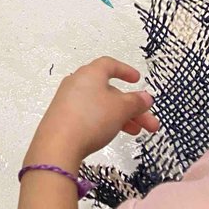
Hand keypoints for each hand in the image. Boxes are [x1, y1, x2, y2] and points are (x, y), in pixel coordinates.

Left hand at [24, 57, 158, 169]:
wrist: (58, 144)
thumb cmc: (92, 118)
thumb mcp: (120, 109)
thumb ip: (135, 102)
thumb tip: (146, 97)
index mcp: (90, 73)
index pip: (109, 65)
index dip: (125, 70)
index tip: (137, 79)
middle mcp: (78, 82)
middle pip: (109, 90)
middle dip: (132, 106)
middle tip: (150, 124)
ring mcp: (69, 100)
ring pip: (101, 104)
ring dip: (122, 116)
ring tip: (137, 133)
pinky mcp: (64, 117)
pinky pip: (90, 114)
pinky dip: (106, 121)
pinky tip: (113, 134)